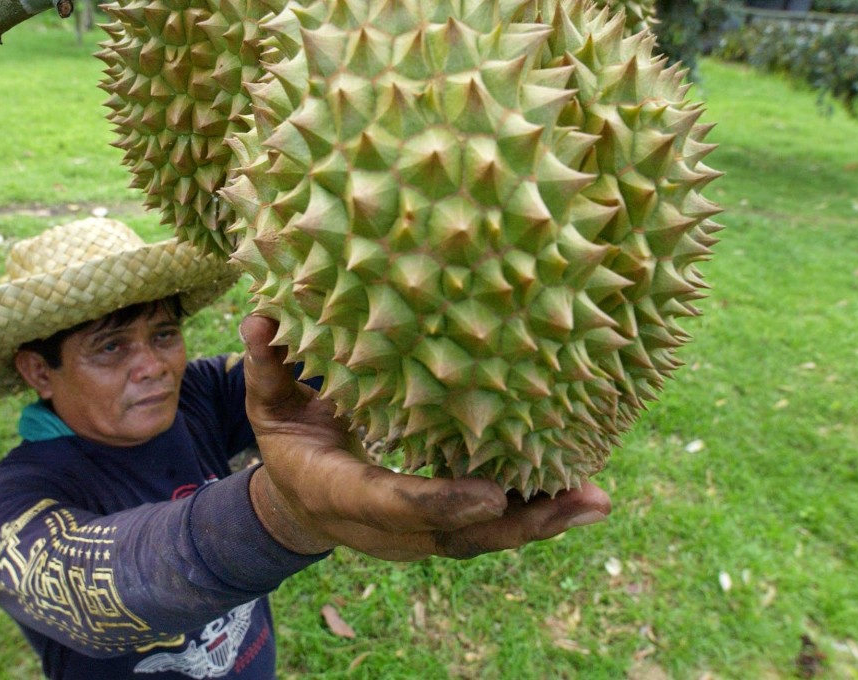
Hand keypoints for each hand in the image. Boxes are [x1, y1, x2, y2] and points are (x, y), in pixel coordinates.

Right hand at [240, 315, 610, 560]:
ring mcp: (415, 535)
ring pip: (481, 541)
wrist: (301, 503)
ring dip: (540, 524)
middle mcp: (382, 526)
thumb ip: (270, 364)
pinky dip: (535, 518)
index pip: (390, 501)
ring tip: (595, 499)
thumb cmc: (288, 443)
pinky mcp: (440, 529)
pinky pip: (490, 530)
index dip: (437, 501)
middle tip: (580, 498)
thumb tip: (262, 315)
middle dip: (516, 524)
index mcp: (339, 492)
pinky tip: (581, 497)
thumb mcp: (270, 404)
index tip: (491, 493)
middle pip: (454, 537)